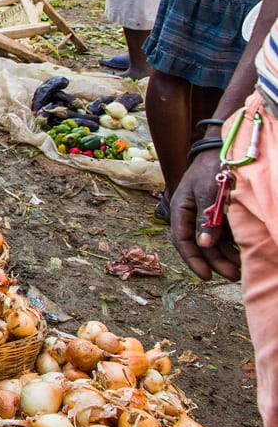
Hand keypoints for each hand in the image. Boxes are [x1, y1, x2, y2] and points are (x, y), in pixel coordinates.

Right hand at [170, 147, 240, 281]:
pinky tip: (245, 254)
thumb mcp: (208, 193)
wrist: (225, 150)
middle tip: (234, 276)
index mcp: (182, 210)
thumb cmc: (212, 169)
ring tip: (243, 268)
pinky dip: (234, 246)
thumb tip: (204, 244)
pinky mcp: (220, 213)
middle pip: (201, 245)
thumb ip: (206, 219)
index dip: (193, 259)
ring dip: (227, 256)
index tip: (206, 276)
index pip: (182, 240)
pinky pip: (225, 235)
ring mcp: (206, 215)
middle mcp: (192, 215)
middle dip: (216, 262)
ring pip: (215, 242)